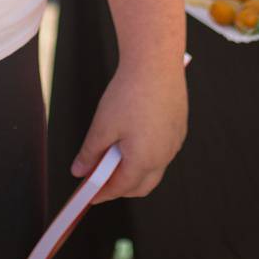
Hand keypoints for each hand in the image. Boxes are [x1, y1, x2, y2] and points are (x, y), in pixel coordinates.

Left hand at [73, 58, 188, 202]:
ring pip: (154, 169)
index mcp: (144, 160)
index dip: (102, 192)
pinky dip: (146, 154)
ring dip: (134, 170)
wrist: (155, 63)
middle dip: (120, 187)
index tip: (89, 194)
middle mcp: (164, 156)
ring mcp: (175, 143)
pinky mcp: (179, 128)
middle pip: (141, 185)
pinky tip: (132, 138)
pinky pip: (163, 151)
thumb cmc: (130, 92)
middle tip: (100, 179)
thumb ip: (90, 153)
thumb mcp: (102, 126)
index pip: (121, 187)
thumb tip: (80, 170)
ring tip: (113, 156)